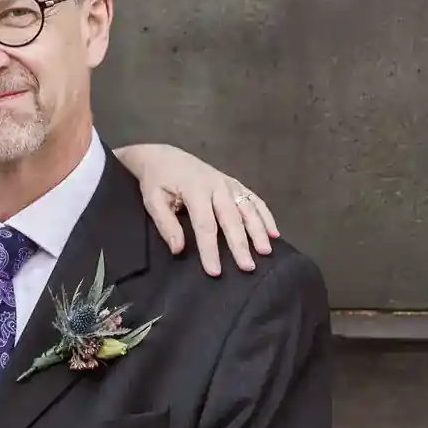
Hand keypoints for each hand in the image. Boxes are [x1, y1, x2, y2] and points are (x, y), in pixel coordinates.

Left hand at [120, 145, 278, 275]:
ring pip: (248, 208)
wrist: (164, 156)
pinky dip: (266, 216)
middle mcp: (217, 185)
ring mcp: (229, 183)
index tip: (215, 271)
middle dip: (241, 244)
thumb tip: (178, 249)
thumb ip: (166, 224)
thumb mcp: (153, 201)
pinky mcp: (235, 184)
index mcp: (195, 189)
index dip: (210, 249)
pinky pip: (255, 199)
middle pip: (232, 219)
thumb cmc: (157, 181)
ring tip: (266, 252)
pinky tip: (274, 232)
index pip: (205, 225)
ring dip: (259, 231)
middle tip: (248, 267)